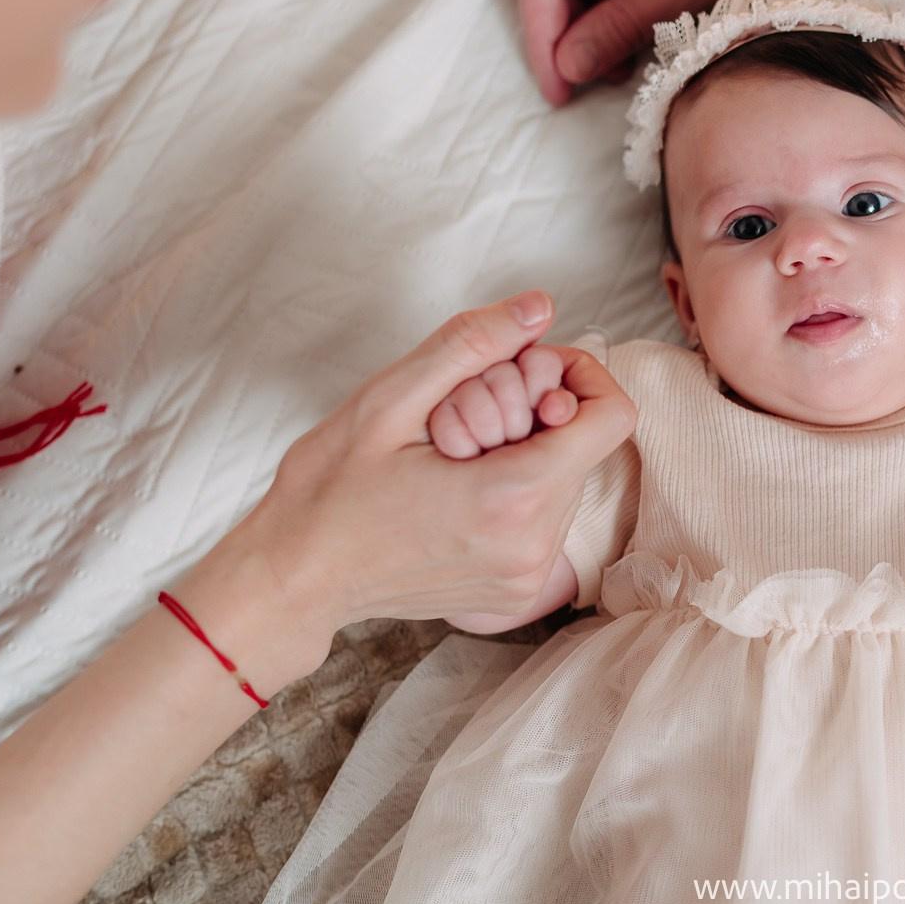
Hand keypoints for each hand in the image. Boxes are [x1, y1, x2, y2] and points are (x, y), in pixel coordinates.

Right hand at [223, 292, 634, 677]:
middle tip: (461, 415)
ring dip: (524, 453)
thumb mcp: (389, 399)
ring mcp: (527, 580)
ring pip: (566, 481)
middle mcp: (533, 549)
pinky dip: (515, 493)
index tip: (526, 367)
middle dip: (535, 414)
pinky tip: (456, 492)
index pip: (612, 416)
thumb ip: (472, 344)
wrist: (292, 578)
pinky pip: (544, 521)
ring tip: (451, 458)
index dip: (580, 375)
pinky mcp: (515, 595)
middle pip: (583, 446)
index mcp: (511, 499)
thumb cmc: (328, 489)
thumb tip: (541, 309)